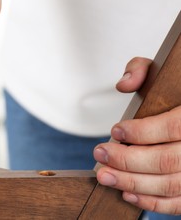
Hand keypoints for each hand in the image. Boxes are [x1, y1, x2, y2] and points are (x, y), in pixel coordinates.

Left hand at [94, 57, 180, 214]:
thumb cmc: (176, 93)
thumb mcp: (163, 70)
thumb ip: (141, 70)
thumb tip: (123, 84)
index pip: (174, 127)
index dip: (142, 132)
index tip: (115, 130)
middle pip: (168, 160)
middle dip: (127, 160)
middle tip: (100, 153)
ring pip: (172, 184)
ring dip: (132, 184)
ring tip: (104, 176)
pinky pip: (180, 203)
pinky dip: (153, 203)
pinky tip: (127, 194)